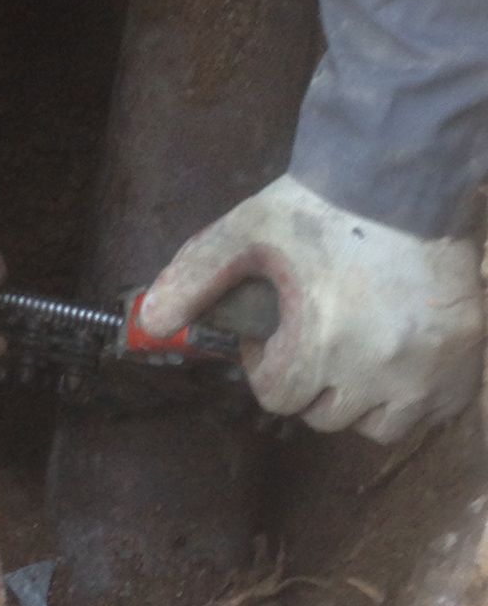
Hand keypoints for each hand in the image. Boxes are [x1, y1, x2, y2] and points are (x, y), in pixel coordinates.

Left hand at [138, 175, 483, 443]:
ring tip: (351, 348)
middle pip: (326, 415)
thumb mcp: (242, 235)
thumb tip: (149, 323)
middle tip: (313, 334)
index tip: (277, 331)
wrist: (399, 180)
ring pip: (379, 426)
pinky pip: (431, 413)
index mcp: (322, 344)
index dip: (267, 364)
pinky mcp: (466, 368)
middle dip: (308, 381)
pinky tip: (393, 352)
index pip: (278, 397)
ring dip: (358, 399)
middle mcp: (380, 371)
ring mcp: (431, 374)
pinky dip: (408, 395)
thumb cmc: (315, 210)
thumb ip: (193, 280)